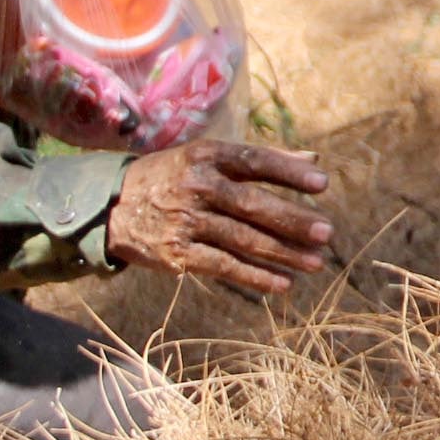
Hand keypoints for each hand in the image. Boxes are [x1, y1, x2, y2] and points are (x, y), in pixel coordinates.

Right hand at [103, 139, 335, 295]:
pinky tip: (283, 283)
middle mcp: (196, 186)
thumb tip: (313, 157)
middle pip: (252, 205)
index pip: (254, 161)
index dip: (289, 172)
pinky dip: (255, 276)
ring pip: (242, 240)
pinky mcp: (177, 254)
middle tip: (326, 233)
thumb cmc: (175, 176)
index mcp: (206, 156)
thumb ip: (259, 158)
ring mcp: (186, 221)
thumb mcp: (208, 157)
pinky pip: (223, 266)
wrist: (113, 207)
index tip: (323, 184)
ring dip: (282, 253)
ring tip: (314, 262)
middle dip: (292, 220)